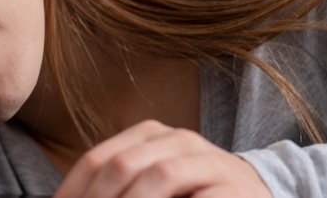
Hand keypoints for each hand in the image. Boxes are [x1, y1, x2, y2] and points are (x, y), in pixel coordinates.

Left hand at [53, 120, 272, 197]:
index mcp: (148, 135)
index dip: (72, 192)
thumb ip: (118, 189)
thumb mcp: (151, 186)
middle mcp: (176, 140)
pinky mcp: (230, 186)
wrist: (254, 195)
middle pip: (120, 166)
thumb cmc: (194, 195)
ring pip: (156, 177)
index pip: (96, 161)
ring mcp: (206, 160)